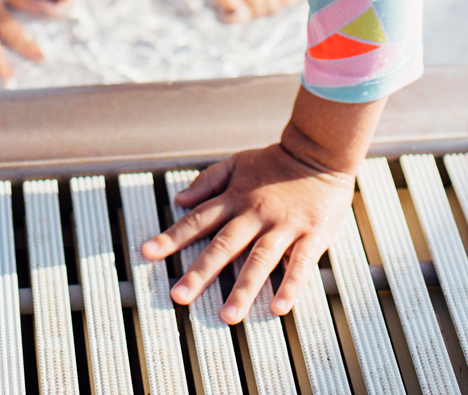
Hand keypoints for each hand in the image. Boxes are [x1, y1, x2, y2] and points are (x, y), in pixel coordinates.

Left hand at [140, 142, 353, 320]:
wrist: (319, 152)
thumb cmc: (276, 162)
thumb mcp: (237, 163)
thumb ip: (208, 181)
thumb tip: (179, 199)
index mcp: (235, 198)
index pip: (198, 220)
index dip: (172, 236)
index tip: (148, 253)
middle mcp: (255, 214)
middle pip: (223, 245)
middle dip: (200, 271)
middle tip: (179, 296)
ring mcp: (283, 226)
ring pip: (259, 260)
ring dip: (242, 289)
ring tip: (227, 316)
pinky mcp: (311, 235)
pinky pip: (300, 264)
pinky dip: (289, 286)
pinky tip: (278, 307)